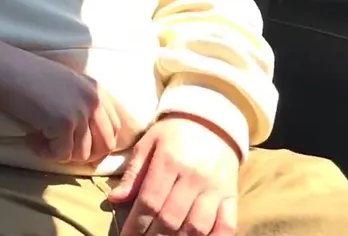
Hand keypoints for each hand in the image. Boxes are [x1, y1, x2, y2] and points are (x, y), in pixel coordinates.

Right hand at [0, 38, 139, 163]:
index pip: (114, 128)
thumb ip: (81, 103)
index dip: (97, 142)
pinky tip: (32, 140)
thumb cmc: (26, 74)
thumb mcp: (65, 84)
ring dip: (61, 153)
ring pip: (83, 154)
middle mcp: (94, 101)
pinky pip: (62, 154)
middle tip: (59, 148)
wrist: (3, 67)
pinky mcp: (64, 124)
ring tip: (40, 141)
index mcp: (96, 90)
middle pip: (105, 145)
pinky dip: (46, 152)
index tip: (74, 143)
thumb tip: (85, 135)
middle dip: (83, 154)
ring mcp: (80, 112)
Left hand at [110, 114, 240, 235]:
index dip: (136, 224)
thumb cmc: (174, 133)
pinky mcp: (231, 196)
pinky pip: (227, 225)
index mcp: (170, 161)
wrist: (213, 123)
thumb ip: (134, 173)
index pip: (150, 201)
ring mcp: (216, 189)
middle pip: (171, 217)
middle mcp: (195, 177)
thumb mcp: (148, 143)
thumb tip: (115, 199)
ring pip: (197, 226)